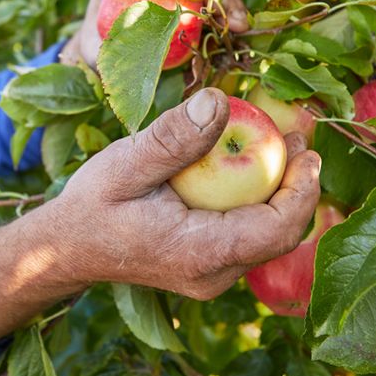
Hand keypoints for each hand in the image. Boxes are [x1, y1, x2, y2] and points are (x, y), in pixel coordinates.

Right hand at [51, 87, 320, 299]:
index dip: (302, 191)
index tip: (308, 150)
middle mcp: (214, 274)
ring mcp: (214, 273)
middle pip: (280, 233)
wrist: (66, 248)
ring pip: (268, 234)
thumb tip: (219, 102)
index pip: (276, 231)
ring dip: (281, 188)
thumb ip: (172, 138)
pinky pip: (250, 233)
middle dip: (298, 184)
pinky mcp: (210, 263)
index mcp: (199, 254)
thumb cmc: (92, 207)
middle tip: (299, 133)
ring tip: (283, 139)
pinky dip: (259, 197)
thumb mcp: (124, 165)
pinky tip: (253, 161)